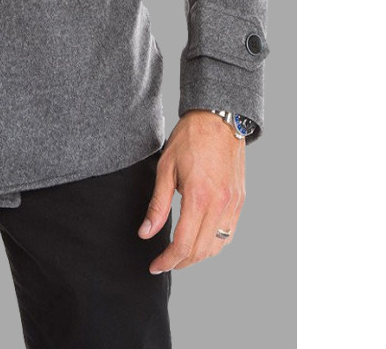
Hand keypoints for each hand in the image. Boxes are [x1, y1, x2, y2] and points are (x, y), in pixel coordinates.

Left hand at [138, 110, 244, 273]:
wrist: (218, 120)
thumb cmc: (189, 139)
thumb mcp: (165, 168)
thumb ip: (157, 204)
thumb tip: (145, 233)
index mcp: (199, 196)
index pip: (184, 243)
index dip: (168, 260)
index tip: (155, 265)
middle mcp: (220, 205)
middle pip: (201, 250)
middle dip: (180, 262)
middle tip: (163, 262)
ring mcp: (233, 204)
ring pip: (217, 246)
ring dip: (198, 256)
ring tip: (179, 254)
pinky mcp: (240, 201)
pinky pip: (228, 233)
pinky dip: (214, 244)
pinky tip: (200, 240)